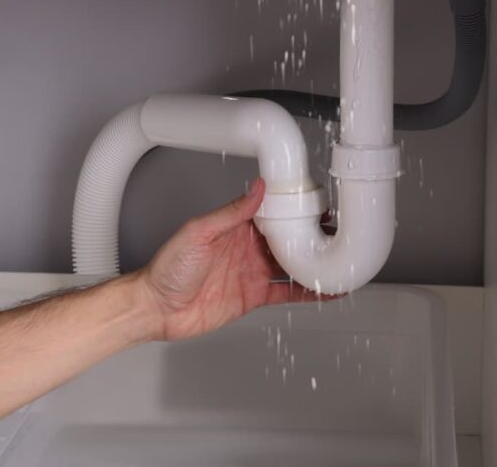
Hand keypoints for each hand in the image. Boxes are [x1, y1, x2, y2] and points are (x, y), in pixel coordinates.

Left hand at [136, 178, 328, 341]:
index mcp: (235, 227)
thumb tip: (256, 188)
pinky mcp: (253, 296)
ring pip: (292, 265)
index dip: (295, 208)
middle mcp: (247, 248)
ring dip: (314, 263)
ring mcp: (251, 272)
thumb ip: (231, 213)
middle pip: (288, 238)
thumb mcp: (198, 232)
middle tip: (337, 233)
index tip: (317, 204)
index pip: (272, 213)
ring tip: (339, 260)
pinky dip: (306, 293)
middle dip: (312, 235)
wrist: (156, 308)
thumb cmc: (167, 269)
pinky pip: (286, 293)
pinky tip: (323, 291)